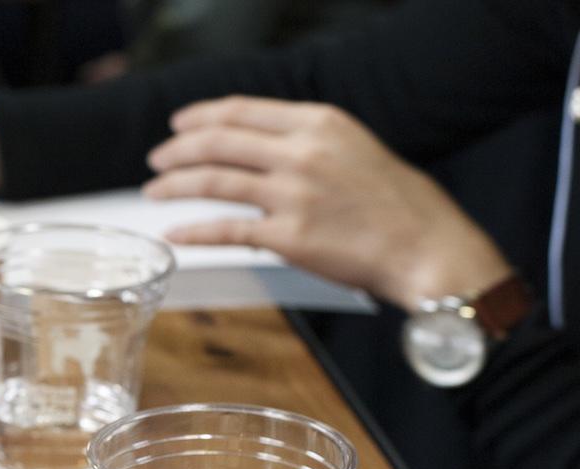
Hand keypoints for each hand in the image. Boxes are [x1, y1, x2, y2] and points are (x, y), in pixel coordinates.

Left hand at [142, 97, 512, 308]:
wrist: (425, 245)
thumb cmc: (395, 202)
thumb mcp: (353, 147)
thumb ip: (307, 140)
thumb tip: (258, 144)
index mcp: (319, 122)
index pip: (241, 111)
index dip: (200, 117)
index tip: (179, 125)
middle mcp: (301, 152)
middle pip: (218, 142)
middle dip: (177, 150)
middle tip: (156, 159)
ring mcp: (292, 194)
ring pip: (213, 181)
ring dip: (174, 186)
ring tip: (154, 191)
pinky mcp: (287, 237)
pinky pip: (226, 230)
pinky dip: (193, 232)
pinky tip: (174, 233)